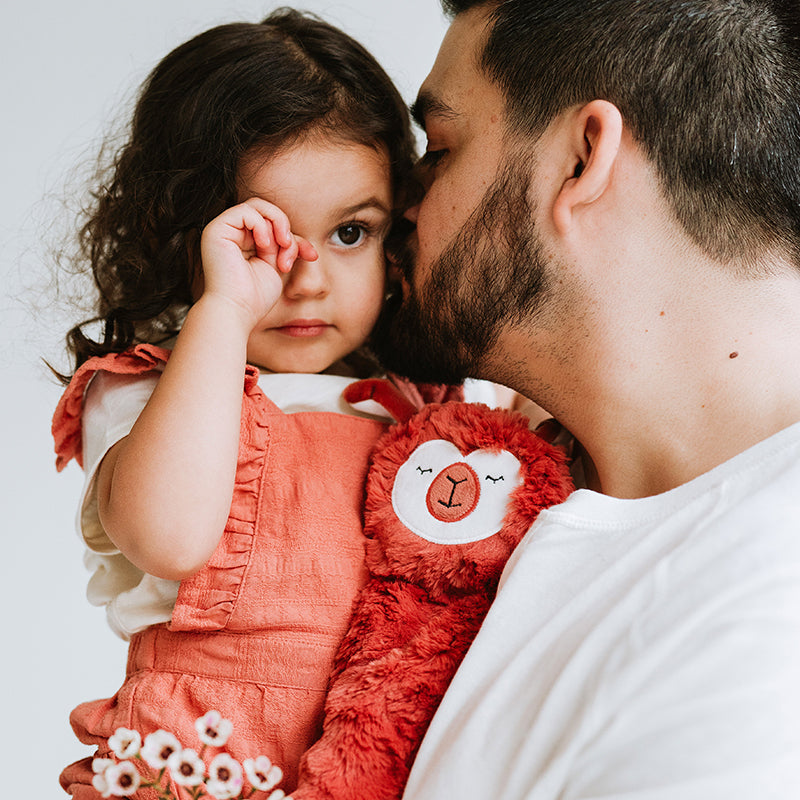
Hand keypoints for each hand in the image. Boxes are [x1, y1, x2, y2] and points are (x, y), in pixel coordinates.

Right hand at [199, 197, 317, 329]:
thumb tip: (302, 241)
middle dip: (286, 228)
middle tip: (290, 250)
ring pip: (258, 206)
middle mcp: (231, 234)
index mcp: (244, 243)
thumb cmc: (255, 297)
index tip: (311, 256)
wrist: (236, 311)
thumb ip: (286, 247)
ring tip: (280, 249)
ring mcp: (222, 230)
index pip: (274, 225)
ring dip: (277, 225)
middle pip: (267, 212)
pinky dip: (262, 225)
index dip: (295, 237)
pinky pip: (246, 211)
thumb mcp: (278, 266)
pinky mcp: (216, 229)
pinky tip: (265, 246)